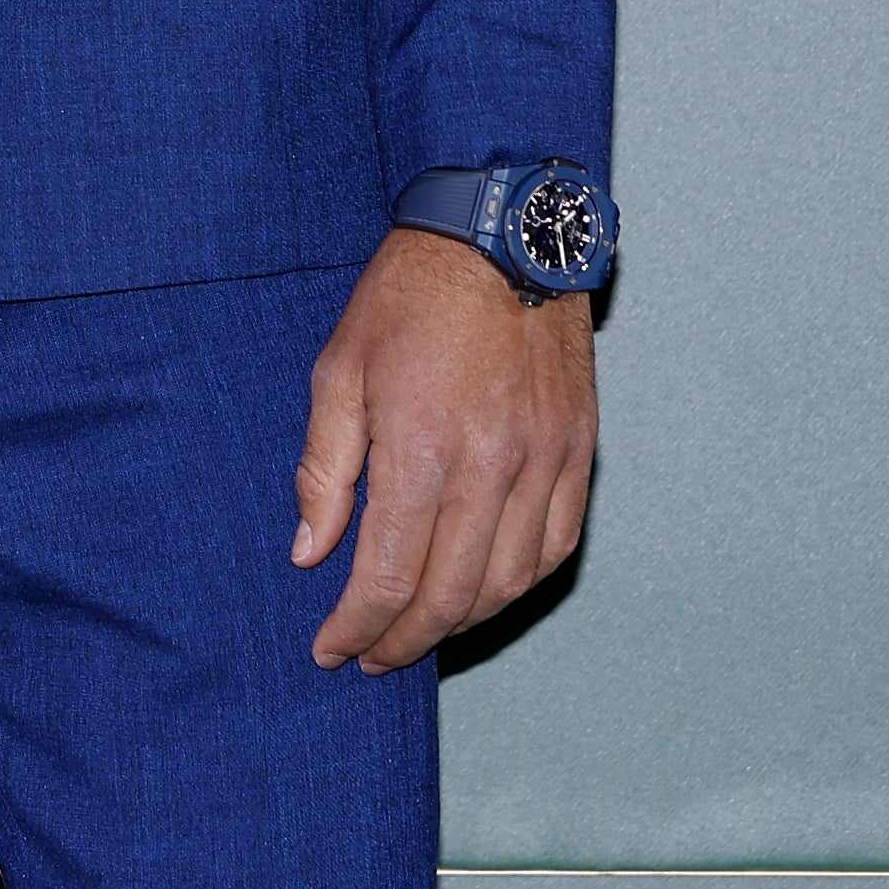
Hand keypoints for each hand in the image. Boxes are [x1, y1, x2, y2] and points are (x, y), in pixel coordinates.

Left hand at [293, 229, 597, 669]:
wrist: (502, 232)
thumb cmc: (409, 297)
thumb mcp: (339, 370)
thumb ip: (324, 470)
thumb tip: (310, 553)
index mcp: (421, 449)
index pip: (388, 577)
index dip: (356, 628)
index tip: (331, 650)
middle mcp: (491, 467)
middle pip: (449, 597)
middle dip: (403, 641)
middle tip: (371, 656)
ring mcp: (544, 462)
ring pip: (507, 584)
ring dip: (461, 623)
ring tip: (421, 629)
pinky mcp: (579, 450)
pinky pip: (556, 546)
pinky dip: (518, 584)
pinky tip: (484, 590)